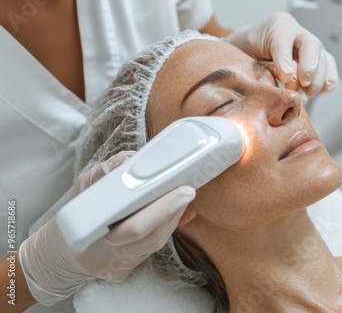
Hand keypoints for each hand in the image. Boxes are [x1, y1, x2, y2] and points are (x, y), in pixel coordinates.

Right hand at [19, 151, 195, 305]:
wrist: (63, 252)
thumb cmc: (74, 215)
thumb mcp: (84, 187)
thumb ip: (107, 173)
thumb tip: (132, 159)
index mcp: (92, 236)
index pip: (135, 227)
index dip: (162, 209)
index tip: (181, 191)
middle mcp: (109, 256)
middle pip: (152, 236)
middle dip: (173, 210)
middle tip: (188, 190)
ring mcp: (120, 266)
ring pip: (156, 242)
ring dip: (173, 217)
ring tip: (183, 195)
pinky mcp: (126, 270)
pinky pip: (152, 248)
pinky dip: (165, 227)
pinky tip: (174, 211)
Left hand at [225, 12, 337, 100]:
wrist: (252, 54)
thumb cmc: (248, 53)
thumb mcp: (247, 55)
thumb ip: (263, 63)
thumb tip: (289, 78)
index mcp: (278, 26)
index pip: (284, 40)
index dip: (286, 60)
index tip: (285, 78)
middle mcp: (297, 33)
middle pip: (312, 46)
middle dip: (309, 69)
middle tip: (300, 88)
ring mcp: (310, 46)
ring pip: (323, 59)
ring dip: (316, 82)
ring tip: (303, 97)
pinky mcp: (318, 60)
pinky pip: (329, 67)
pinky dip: (328, 80)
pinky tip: (322, 91)